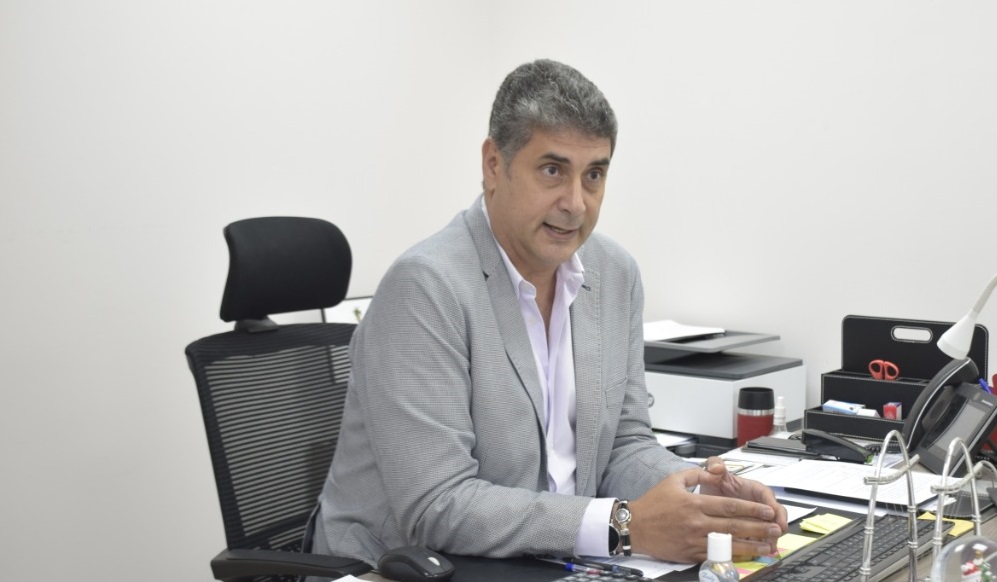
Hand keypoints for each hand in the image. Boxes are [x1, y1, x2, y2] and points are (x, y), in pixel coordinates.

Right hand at [627, 458, 787, 562]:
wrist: (635, 527)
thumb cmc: (653, 503)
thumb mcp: (674, 480)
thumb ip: (698, 474)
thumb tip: (717, 471)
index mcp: (694, 503)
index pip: (730, 506)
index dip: (752, 509)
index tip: (767, 511)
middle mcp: (696, 522)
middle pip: (734, 525)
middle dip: (758, 527)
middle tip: (774, 528)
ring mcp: (694, 540)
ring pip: (728, 543)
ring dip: (750, 545)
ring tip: (767, 545)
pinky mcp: (691, 553)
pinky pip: (716, 554)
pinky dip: (732, 555)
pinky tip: (745, 555)